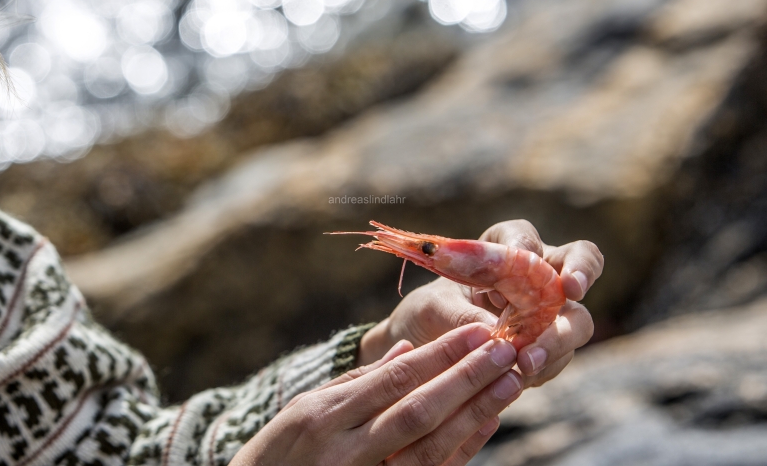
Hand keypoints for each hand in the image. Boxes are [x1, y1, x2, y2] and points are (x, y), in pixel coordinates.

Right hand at [231, 324, 522, 465]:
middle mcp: (345, 448)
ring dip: (474, 412)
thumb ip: (356, 382)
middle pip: (419, 408)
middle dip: (466, 377)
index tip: (476, 331)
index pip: (394, 378)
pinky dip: (461, 450)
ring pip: (430, 445)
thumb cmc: (275, 455)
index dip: (440, 354)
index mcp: (324, 414)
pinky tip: (487, 424)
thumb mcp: (302, 410)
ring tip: (509, 381)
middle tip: (506, 348)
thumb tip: (406, 351)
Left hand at [358, 220, 602, 388]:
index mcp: (501, 248)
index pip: (523, 236)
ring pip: (576, 318)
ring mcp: (548, 312)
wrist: (426, 349)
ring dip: (557, 338)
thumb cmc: (429, 312)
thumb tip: (494, 333)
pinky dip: (544, 366)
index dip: (527, 246)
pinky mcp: (548, 347)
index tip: (521, 258)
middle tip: (572, 291)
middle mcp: (534, 275)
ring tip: (526, 361)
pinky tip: (519, 376)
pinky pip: (560, 355)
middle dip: (580, 275)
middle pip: (578, 265)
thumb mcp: (432, 307)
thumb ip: (460, 313)